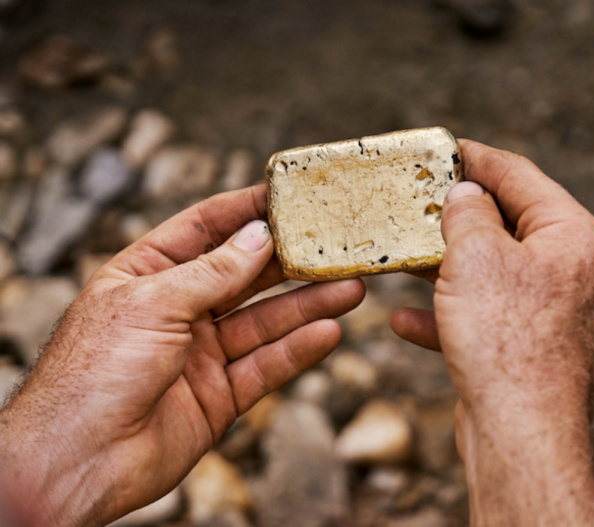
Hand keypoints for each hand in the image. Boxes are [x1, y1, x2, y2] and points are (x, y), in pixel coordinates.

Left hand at [0, 185, 364, 526]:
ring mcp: (201, 354)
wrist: (77, 462)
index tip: (292, 195)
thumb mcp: (154, 303)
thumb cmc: (94, 372)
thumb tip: (261, 235)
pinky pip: (266, 366)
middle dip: (291, 261)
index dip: (247, 210)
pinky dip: (299, 350)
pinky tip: (330, 332)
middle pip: (246, 275)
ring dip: (308, 305)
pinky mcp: (219, 395)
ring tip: (351, 288)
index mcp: (148, 275)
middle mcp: (178, 310)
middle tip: (336, 245)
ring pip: (265, 322)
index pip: (205, 229)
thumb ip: (214, 271)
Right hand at [392, 140, 593, 525]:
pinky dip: (447, 315)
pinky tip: (404, 320)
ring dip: (444, 267)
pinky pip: (485, 317)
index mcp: (573, 236)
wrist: (521, 435)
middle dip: (455, 218)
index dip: (477, 158)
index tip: (444, 148)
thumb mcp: (475, 257)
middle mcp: (572, 271)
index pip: (521, 176)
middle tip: (415, 201)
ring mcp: (552, 313)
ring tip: (404, 256)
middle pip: (506, 225)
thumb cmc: (505, 340)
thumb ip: (467, 213)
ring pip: (491, 273)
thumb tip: (464, 194)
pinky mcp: (529, 348)